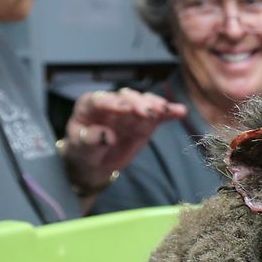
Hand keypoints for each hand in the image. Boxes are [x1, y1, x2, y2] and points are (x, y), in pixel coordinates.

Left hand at [60, 87, 187, 194]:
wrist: (96, 162)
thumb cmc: (84, 152)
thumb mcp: (81, 149)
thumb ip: (91, 140)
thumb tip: (106, 136)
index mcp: (90, 106)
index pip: (99, 100)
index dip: (111, 103)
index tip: (124, 108)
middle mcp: (112, 103)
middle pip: (125, 98)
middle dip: (137, 103)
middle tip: (147, 112)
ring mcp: (131, 110)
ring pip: (144, 102)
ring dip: (155, 104)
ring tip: (164, 110)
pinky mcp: (145, 120)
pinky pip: (158, 114)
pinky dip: (169, 112)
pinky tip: (180, 111)